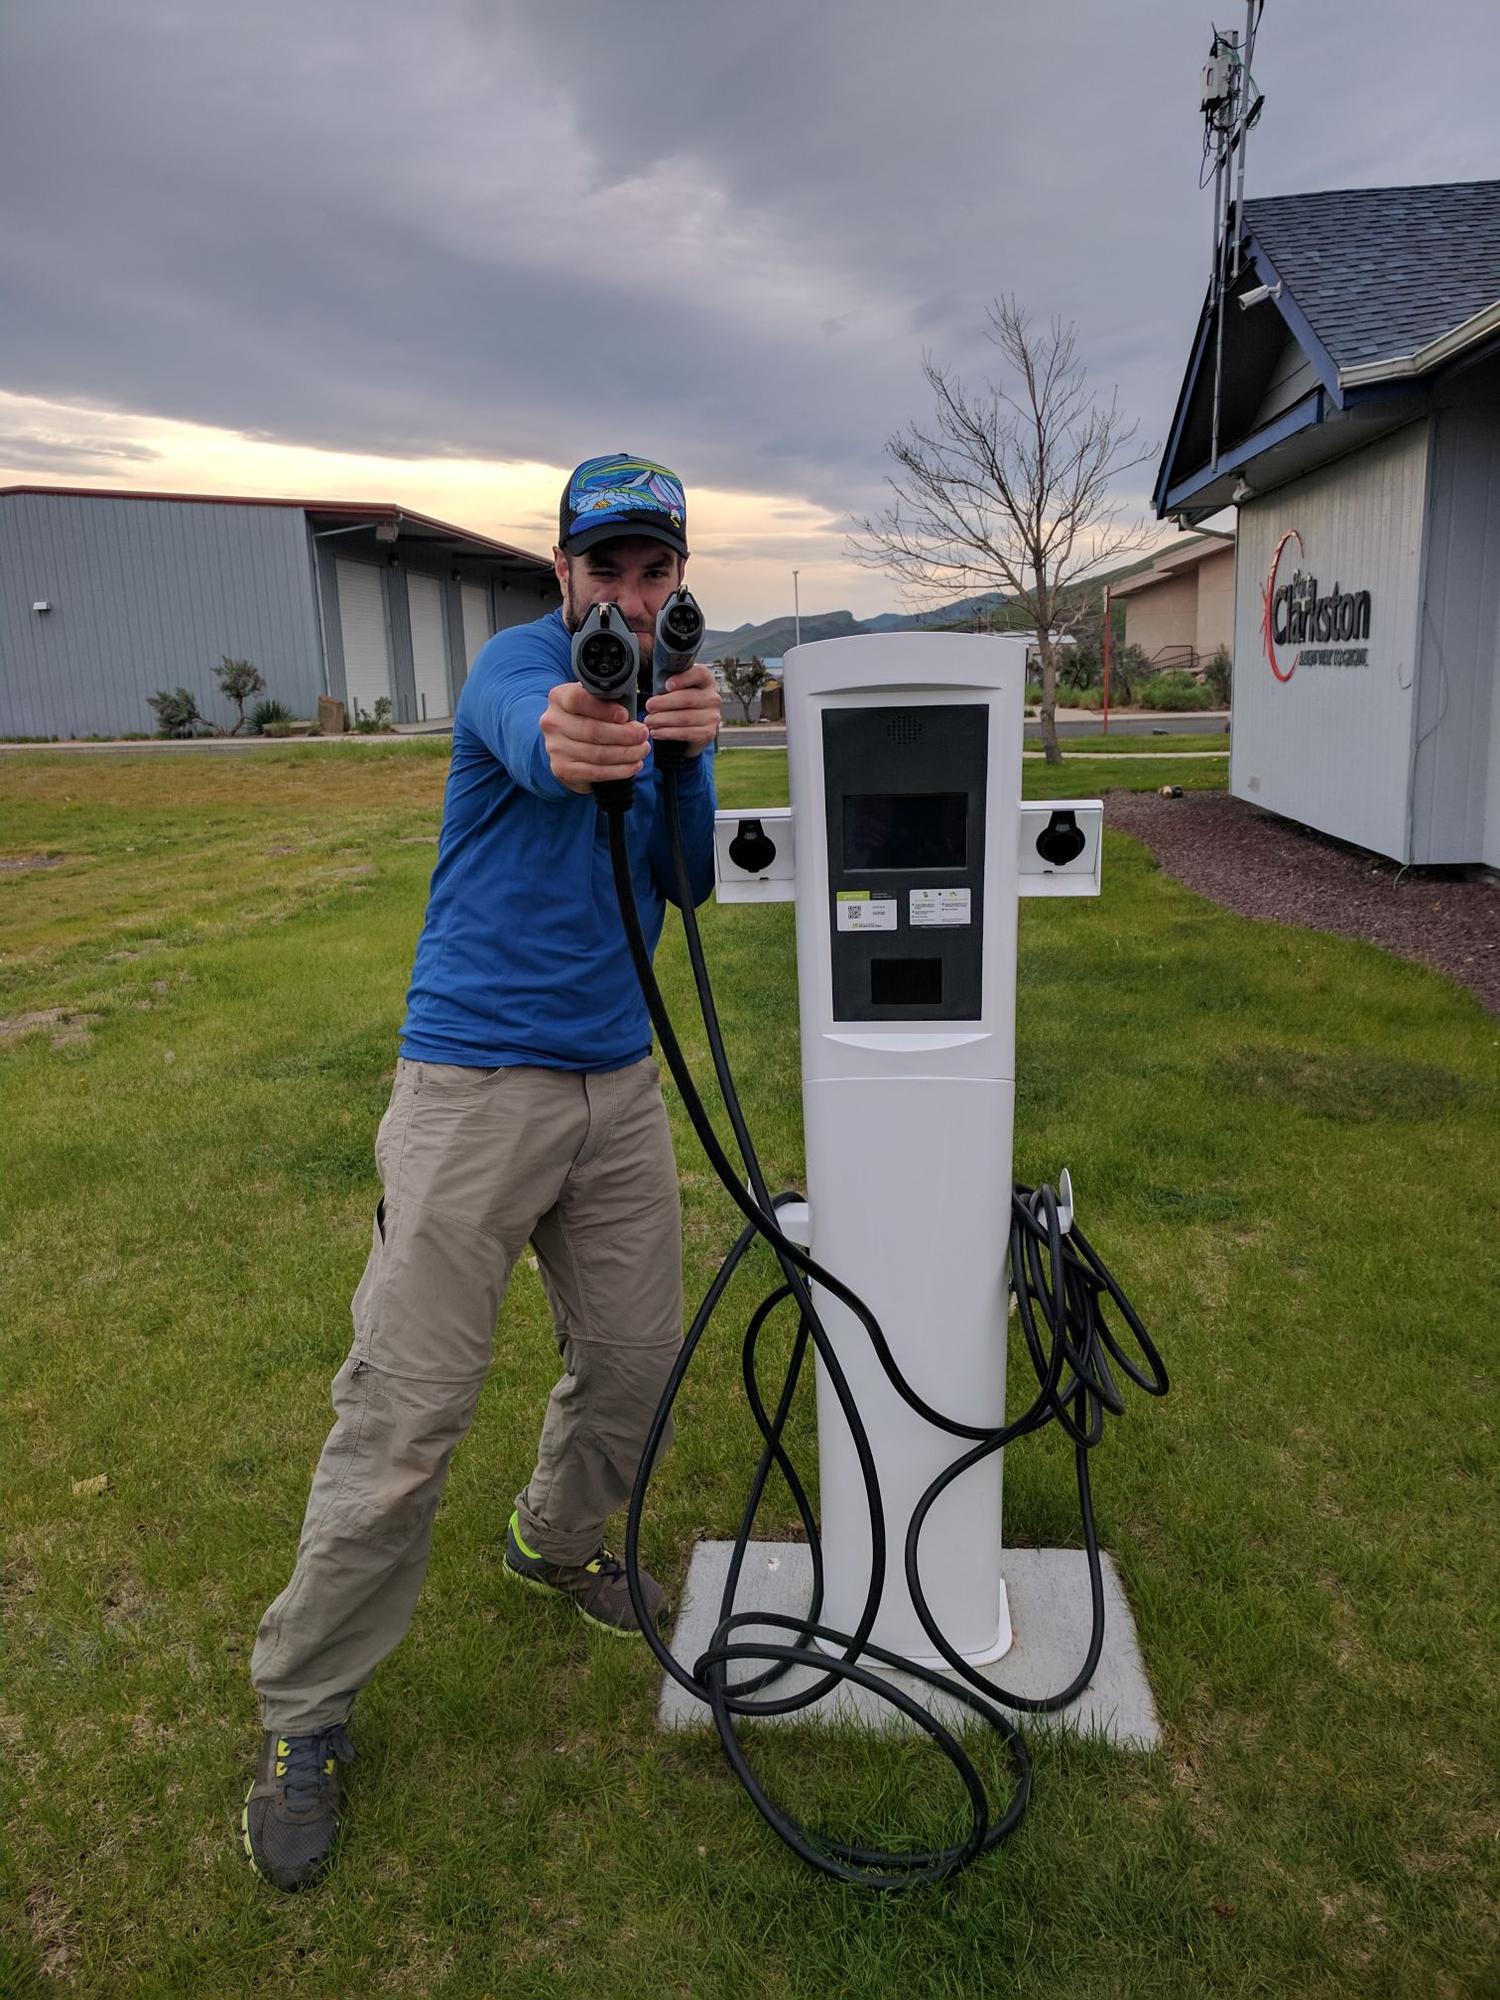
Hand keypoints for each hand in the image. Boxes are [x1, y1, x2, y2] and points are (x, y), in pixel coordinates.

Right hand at [539, 680, 648, 795]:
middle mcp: (553, 723)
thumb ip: (606, 701)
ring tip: (642, 749)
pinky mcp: (563, 769)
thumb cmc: (586, 717)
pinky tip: (634, 765)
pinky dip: (620, 770)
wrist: (564, 744)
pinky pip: (597, 772)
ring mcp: (555, 748)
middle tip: (643, 734)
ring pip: (598, 754)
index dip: (604, 709)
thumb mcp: (592, 701)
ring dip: (627, 753)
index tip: (625, 715)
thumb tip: (631, 717)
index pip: (577, 700)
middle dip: (625, 734)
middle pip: (592, 730)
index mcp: (558, 698)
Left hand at [644, 662, 720, 755]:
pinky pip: (686, 733)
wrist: (691, 726)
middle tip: (649, 706)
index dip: (683, 679)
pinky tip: (657, 732)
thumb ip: (668, 681)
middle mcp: (712, 698)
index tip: (667, 685)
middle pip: (688, 698)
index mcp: (705, 680)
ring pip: (685, 717)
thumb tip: (653, 682)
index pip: (699, 674)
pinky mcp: (708, 733)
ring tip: (649, 721)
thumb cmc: (679, 702)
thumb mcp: (676, 687)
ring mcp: (713, 716)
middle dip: (665, 703)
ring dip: (663, 720)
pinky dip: (668, 733)